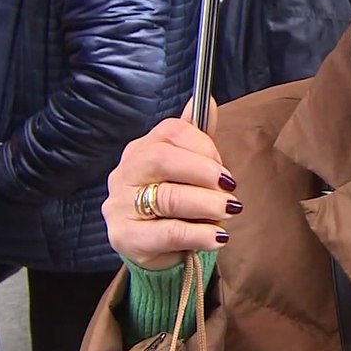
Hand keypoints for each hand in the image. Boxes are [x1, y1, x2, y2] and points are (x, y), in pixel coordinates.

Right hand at [103, 99, 240, 270]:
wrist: (157, 249)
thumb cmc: (175, 203)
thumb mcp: (187, 169)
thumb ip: (197, 136)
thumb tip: (206, 100)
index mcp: (141, 149)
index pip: (170, 132)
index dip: (203, 145)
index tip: (223, 166)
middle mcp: (125, 173)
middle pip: (162, 159)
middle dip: (203, 172)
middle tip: (229, 188)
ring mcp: (120, 206)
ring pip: (167, 197)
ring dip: (206, 204)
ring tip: (228, 212)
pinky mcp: (125, 238)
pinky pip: (167, 233)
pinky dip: (198, 234)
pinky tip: (217, 237)